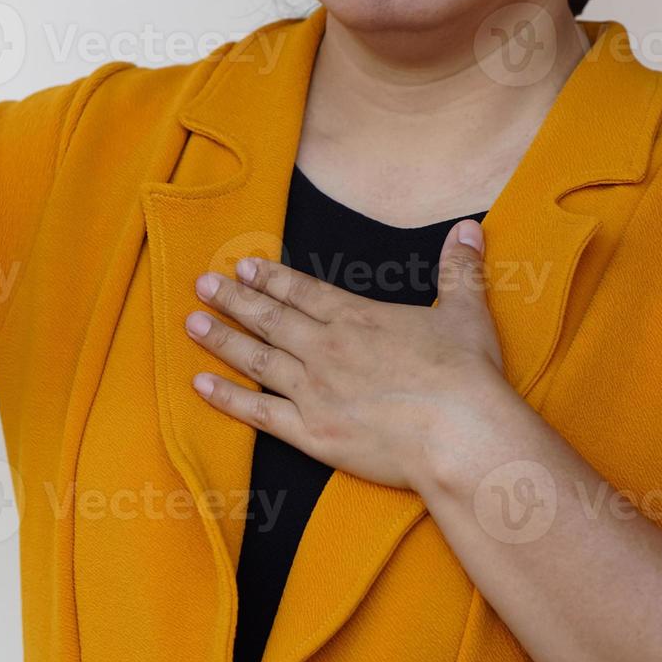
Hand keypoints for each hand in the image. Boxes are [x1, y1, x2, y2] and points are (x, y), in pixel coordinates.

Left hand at [184, 219, 510, 490]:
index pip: (302, 292)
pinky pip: (258, 413)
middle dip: (233, 299)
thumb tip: (469, 228)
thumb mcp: (466, 313)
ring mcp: (313, 390)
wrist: (461, 433)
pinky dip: (226, 398)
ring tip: (192, 323)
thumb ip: (459, 269)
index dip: (270, 278)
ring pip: (256, 358)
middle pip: (269, 318)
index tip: (242, 265)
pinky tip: (199, 384)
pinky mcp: (310, 432)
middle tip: (202, 284)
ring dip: (221, 339)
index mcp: (358, 318)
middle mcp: (326, 348)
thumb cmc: (467, 375)